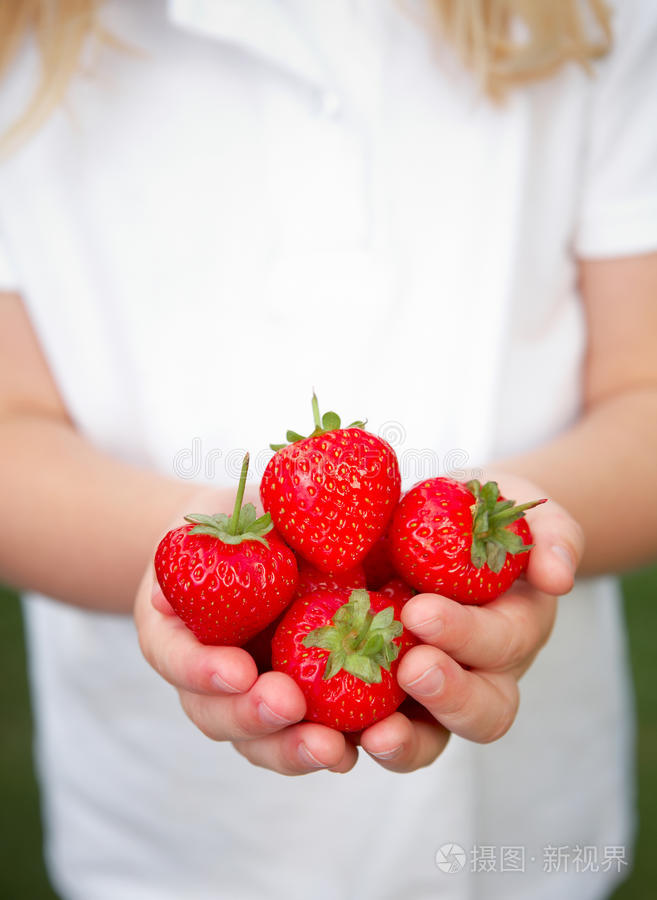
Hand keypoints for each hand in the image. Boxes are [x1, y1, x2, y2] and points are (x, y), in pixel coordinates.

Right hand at [134, 487, 357, 775]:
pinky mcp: (310, 701)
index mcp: (177, 635)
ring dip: (297, 749)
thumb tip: (162, 597)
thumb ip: (199, 552)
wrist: (264, 535)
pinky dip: (345, 741)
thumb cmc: (231, 527)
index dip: (203, 670)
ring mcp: (259, 697)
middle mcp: (214, 681)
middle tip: (287, 705)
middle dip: (253, 717)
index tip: (238, 669)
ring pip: (268, 743)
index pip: (179, 659)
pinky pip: (322, 730)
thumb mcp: (212, 525)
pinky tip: (373, 740)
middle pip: (222, 718)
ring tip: (332, 749)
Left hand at [355, 472, 583, 771]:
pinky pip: (364, 730)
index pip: (500, 645)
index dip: (466, 636)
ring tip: (370, 735)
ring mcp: (428, 692)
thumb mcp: (518, 509)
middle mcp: (477, 674)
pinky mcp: (378, 695)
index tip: (420, 611)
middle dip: (448, 696)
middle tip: (410, 668)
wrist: (429, 525)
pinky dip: (345, 738)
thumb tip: (557, 577)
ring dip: (403, 743)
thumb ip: (551, 533)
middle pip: (480, 713)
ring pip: (427, 741)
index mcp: (512, 630)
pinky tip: (316, 731)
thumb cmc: (478, 513)